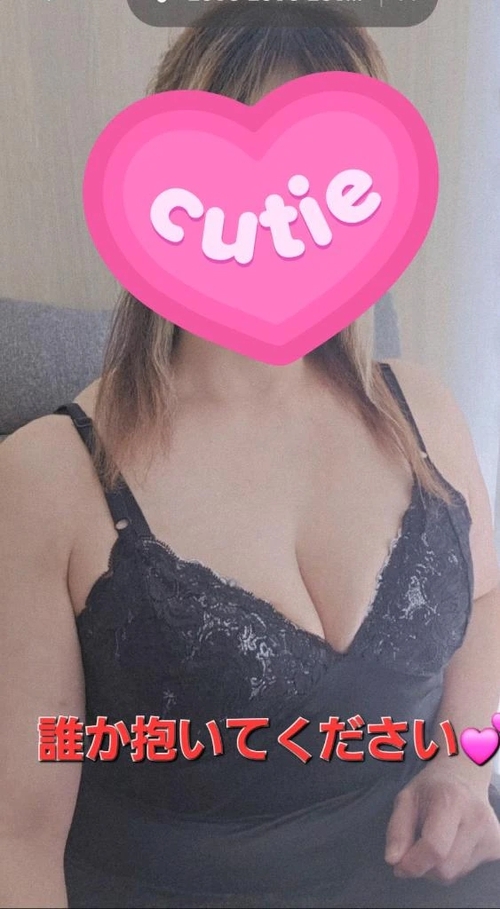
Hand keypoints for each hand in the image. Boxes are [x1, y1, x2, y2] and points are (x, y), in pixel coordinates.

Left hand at [385, 764, 499, 884]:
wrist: (465, 776)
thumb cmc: (432, 787)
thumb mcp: (406, 798)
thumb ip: (397, 829)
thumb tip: (393, 860)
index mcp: (451, 801)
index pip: (434, 848)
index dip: (413, 864)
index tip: (398, 866)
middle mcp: (477, 818)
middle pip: (445, 868)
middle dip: (424, 867)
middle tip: (415, 850)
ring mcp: (492, 834)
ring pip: (456, 874)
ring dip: (437, 867)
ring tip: (435, 842)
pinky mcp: (498, 847)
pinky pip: (467, 872)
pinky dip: (453, 866)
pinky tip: (452, 843)